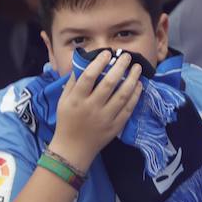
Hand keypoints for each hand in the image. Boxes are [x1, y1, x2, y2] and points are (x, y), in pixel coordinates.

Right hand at [48, 49, 141, 170]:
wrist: (73, 148)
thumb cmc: (66, 122)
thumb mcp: (63, 101)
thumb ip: (73, 83)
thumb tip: (84, 64)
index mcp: (76, 100)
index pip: (88, 77)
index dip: (99, 63)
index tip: (107, 53)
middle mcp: (91, 107)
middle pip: (109, 83)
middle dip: (120, 67)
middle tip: (127, 56)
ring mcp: (105, 117)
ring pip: (123, 95)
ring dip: (132, 79)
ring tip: (137, 68)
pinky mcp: (116, 126)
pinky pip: (129, 108)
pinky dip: (135, 95)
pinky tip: (138, 85)